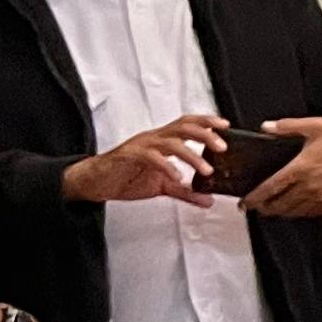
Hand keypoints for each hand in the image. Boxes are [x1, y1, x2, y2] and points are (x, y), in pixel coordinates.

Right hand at [60, 116, 224, 206]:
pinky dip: (167, 167)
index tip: (225, 125)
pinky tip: (177, 177)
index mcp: (162, 141)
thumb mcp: (162, 186)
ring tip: (206, 170)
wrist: (96, 182)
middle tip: (222, 147)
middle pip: (183, 127)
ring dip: (191, 155)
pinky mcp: (129, 156)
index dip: (206, 122)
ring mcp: (141, 145)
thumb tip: (208, 199)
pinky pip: (151, 157)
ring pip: (170, 142)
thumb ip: (186, 192)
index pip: (187, 124)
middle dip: (205, 134)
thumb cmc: (126, 177)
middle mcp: (154, 139)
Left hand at [240, 116, 321, 218]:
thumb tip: (266, 127)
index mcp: (301, 168)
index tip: (245, 202)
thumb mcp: (318, 127)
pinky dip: (296, 213)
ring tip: (270, 209)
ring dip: (278, 213)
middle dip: (263, 208)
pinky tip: (292, 209)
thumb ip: (288, 126)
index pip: (270, 188)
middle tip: (253, 207)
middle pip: (278, 205)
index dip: (254, 197)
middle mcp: (308, 187)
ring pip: (292, 212)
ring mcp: (320, 199)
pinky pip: (308, 214)